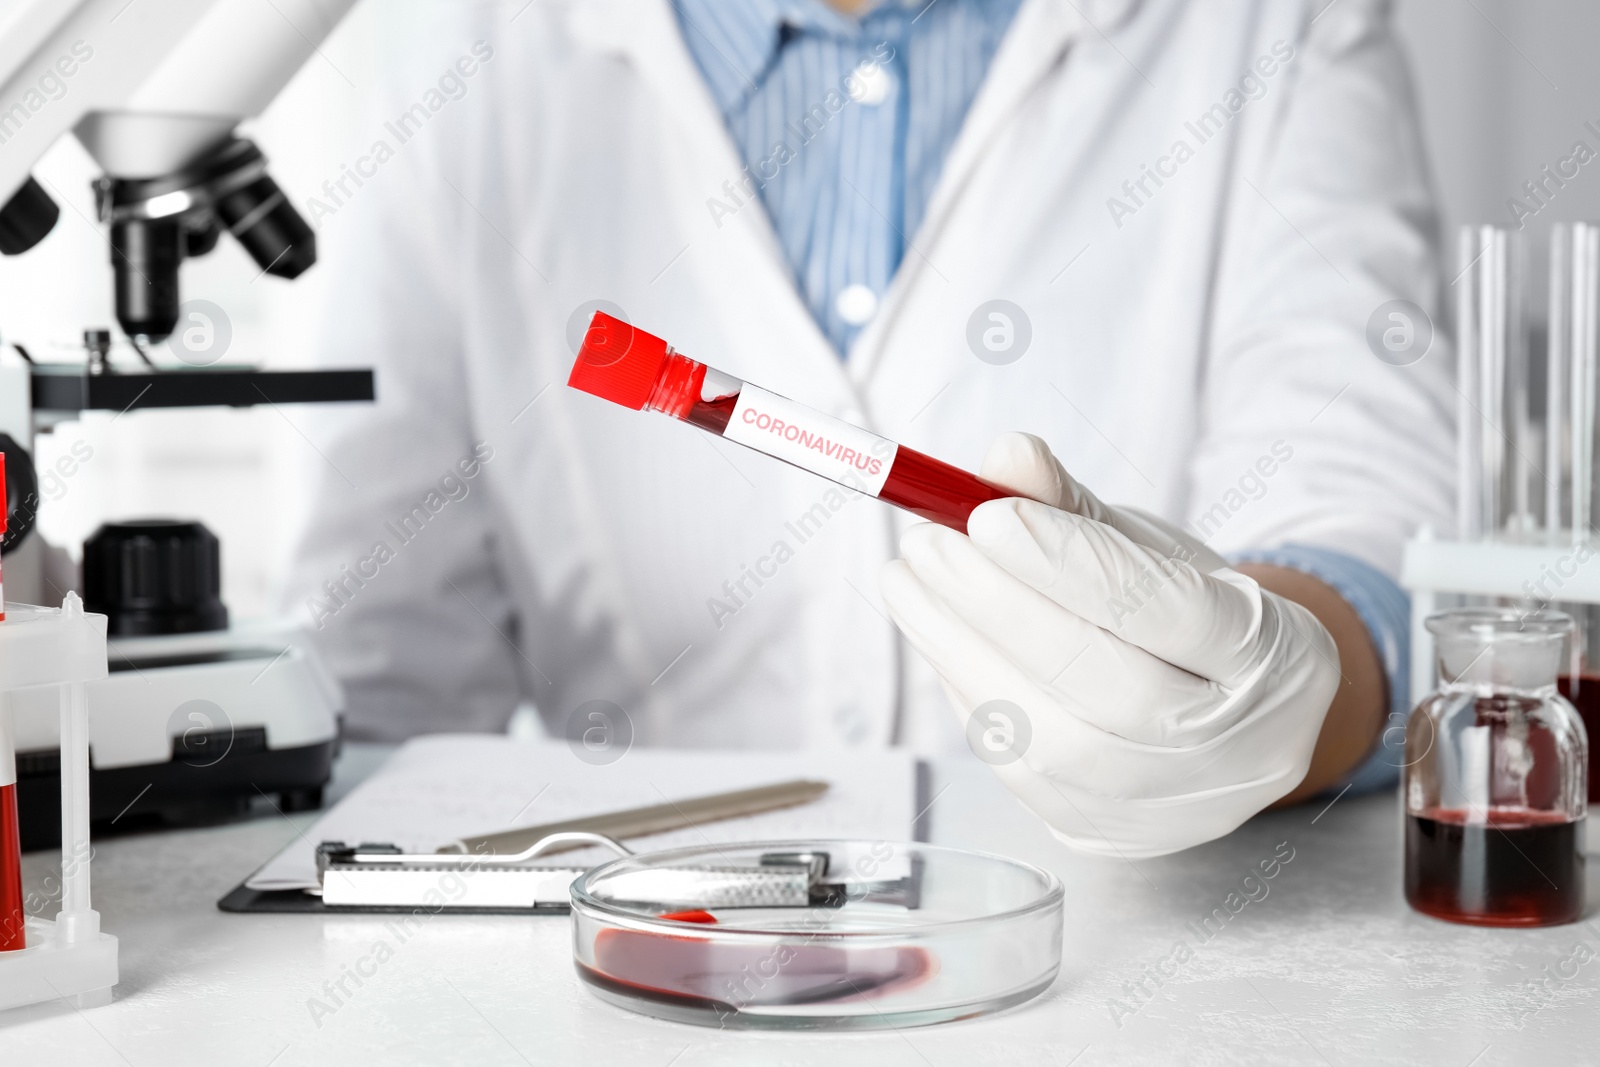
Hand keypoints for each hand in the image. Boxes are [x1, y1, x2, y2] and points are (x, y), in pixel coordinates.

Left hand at [879, 433, 1340, 856]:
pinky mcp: (1105, 834)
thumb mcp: (1152, 550)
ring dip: (960, 650)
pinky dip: (967, 693)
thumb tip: (1005, 457)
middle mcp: (1238, 749)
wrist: (1229, 722)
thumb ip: (1076, 507)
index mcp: (1277, 659)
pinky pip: (1019, 769)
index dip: (1073, 564)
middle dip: (999, 609)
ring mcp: (1172, 807)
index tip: (986, 514)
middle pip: (1111, 688)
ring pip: (1053, 741)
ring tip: (909, 581)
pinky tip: (939, 635)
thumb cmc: (1188, 619)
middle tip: (926, 545)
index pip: (1172, 612)